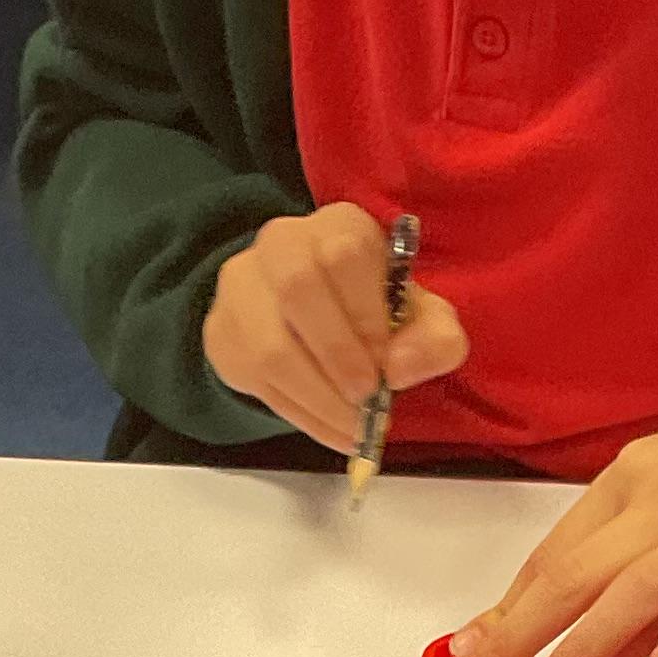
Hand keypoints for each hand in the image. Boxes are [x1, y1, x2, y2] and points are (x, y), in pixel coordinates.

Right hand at [200, 206, 469, 452]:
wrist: (307, 320)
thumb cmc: (372, 312)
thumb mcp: (420, 318)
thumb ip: (434, 337)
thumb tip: (401, 368)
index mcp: (338, 226)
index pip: (344, 255)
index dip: (366, 314)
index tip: (388, 364)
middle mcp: (282, 243)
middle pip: (297, 287)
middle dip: (338, 353)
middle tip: (367, 397)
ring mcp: (243, 287)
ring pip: (270, 344)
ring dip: (318, 396)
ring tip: (354, 426)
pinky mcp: (223, 332)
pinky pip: (256, 379)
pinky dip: (301, 415)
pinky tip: (333, 430)